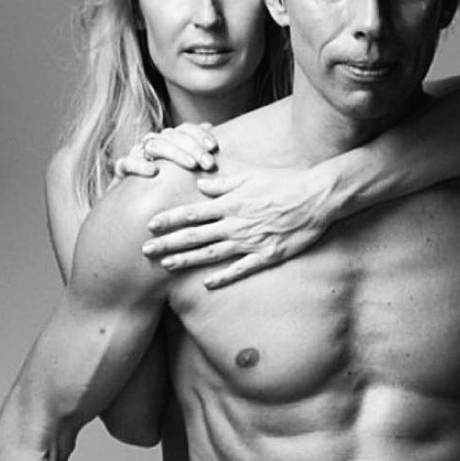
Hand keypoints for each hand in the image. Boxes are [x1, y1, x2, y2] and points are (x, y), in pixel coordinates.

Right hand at [113, 123, 219, 179]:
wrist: (134, 208)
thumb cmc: (169, 188)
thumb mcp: (188, 172)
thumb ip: (196, 151)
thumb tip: (209, 125)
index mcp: (170, 141)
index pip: (185, 128)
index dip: (199, 134)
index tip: (214, 146)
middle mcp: (153, 144)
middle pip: (172, 136)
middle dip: (193, 147)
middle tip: (209, 163)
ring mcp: (136, 155)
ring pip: (154, 145)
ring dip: (175, 153)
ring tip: (192, 165)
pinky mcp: (122, 171)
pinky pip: (126, 163)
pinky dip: (138, 165)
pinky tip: (153, 171)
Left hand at [142, 162, 334, 287]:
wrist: (315, 198)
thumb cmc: (284, 183)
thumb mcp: (251, 176)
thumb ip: (224, 183)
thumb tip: (202, 185)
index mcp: (230, 203)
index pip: (192, 212)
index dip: (169, 220)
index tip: (150, 225)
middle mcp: (235, 223)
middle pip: (194, 236)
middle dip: (167, 243)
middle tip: (144, 251)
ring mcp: (250, 241)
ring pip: (211, 254)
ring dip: (186, 260)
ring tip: (166, 266)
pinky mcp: (266, 255)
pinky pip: (241, 269)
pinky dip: (223, 277)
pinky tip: (207, 284)